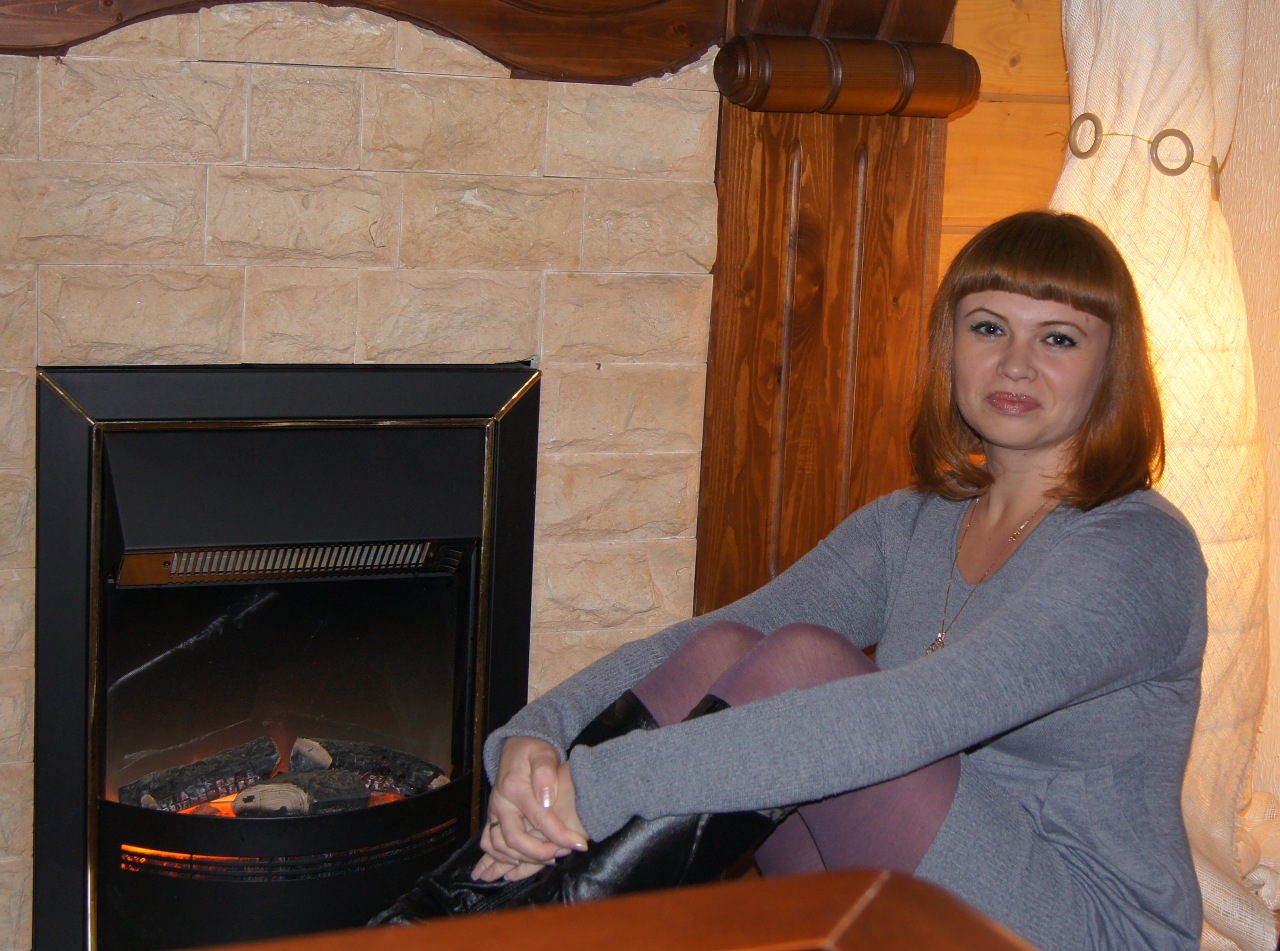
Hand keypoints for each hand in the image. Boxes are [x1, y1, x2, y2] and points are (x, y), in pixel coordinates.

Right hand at [473, 738, 588, 881]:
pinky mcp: (493, 818)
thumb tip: (546, 799)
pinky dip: (502, 858)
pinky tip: (521, 863)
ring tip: (549, 859)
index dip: (561, 835)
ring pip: (500, 846)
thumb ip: (545, 772)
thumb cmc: (534, 750)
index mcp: (514, 788)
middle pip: (514, 839)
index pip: (539, 818)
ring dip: (522, 859)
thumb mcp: (543, 753)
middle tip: (563, 854)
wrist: (515, 747)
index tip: (580, 844)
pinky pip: (490, 843)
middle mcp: (500, 803)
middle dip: (540, 853)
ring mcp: (494, 812)